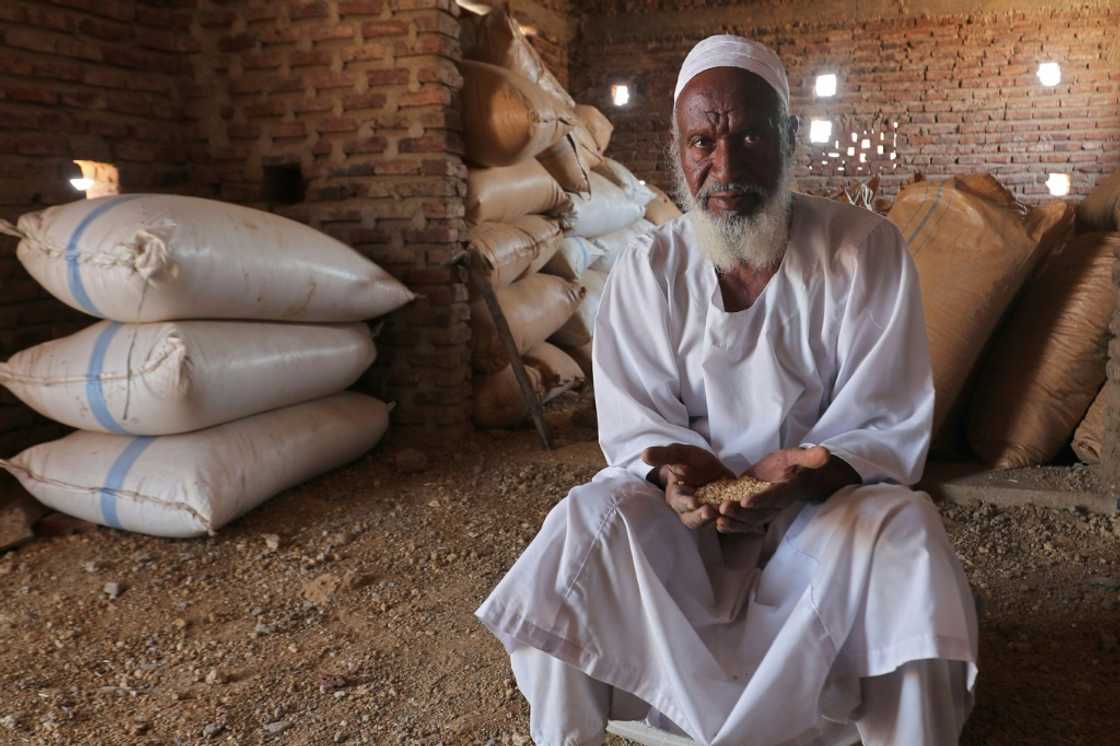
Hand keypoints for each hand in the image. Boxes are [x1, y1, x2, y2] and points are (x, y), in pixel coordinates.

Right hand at [642, 444, 733, 529]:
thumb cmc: (689, 461)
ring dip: (716, 519)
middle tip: (710, 511)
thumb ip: (663, 455)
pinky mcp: (723, 512)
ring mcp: (707, 512)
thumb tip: (644, 455)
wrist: (707, 466)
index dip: (686, 503)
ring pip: (708, 522)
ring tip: (724, 513)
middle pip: (692, 518)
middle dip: (701, 516)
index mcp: (677, 496)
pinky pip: (727, 519)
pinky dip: (733, 518)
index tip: (693, 501)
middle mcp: (690, 509)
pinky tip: (740, 511)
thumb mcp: (679, 454)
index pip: (679, 502)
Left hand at [712, 446, 841, 534]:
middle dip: (740, 513)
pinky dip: (729, 524)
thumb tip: (826, 454)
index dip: (761, 500)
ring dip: (732, 521)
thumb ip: (809, 457)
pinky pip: (741, 521)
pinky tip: (714, 523)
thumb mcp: (798, 457)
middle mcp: (773, 506)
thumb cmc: (794, 465)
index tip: (747, 500)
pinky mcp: (750, 511)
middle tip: (724, 508)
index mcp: (785, 492)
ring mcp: (761, 511)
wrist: (790, 477)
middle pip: (757, 513)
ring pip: (747, 521)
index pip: (774, 497)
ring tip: (716, 519)